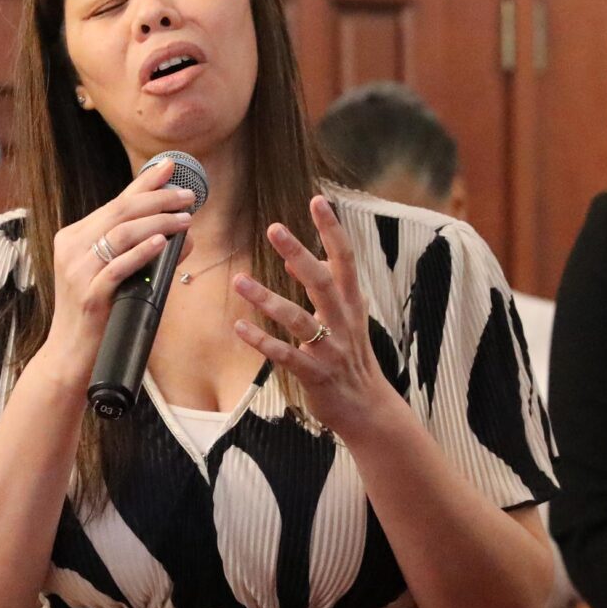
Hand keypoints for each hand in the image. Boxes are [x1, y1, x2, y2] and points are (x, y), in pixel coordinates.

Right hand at [35, 157, 198, 381]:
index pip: (115, 203)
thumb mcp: (118, 277)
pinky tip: (163, 243)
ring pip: (120, 233)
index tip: (171, 166)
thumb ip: (145, 254)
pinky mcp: (88, 294)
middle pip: (119, 212)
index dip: (144, 182)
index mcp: (74, 237)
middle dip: (158, 199)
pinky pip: (118, 266)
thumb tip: (186, 236)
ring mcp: (77, 271)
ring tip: (185, 219)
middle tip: (189, 195)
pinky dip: (142, 252)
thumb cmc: (98, 315)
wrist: (70, 355)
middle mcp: (72, 248)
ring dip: (157, 222)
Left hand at [232, 195, 401, 440]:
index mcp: (352, 303)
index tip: (318, 200)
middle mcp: (344, 321)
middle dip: (299, 253)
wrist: (367, 407)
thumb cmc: (351, 357)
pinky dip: (262, 341)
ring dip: (267, 299)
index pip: (345, 258)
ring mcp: (330, 348)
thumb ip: (322, 289)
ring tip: (239, 280)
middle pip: (321, 281)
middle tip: (274, 227)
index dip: (332, 229)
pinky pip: (285, 355)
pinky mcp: (315, 374)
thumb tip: (295, 261)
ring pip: (297, 319)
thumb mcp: (344, 318)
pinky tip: (239, 328)